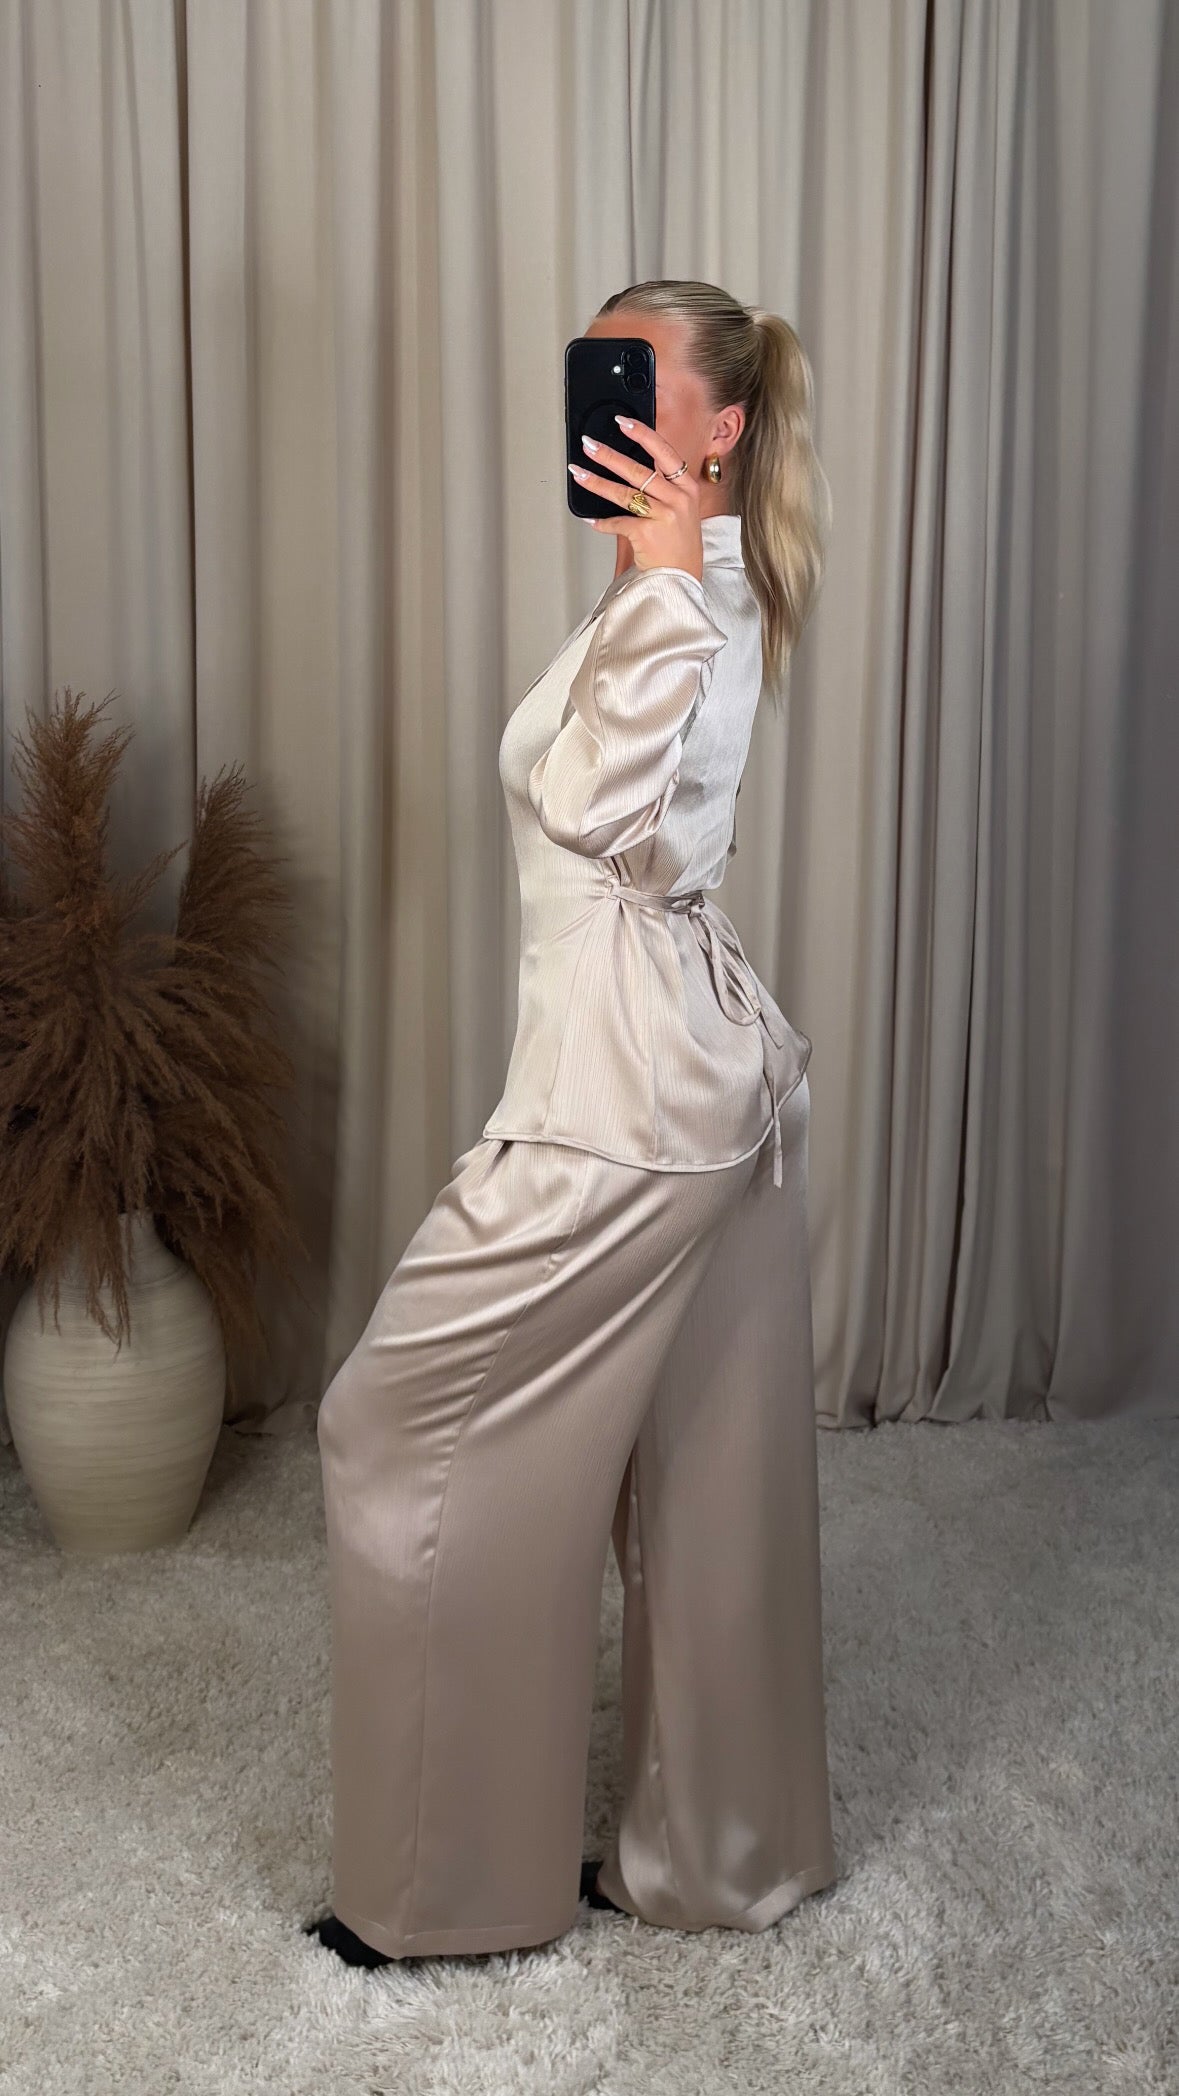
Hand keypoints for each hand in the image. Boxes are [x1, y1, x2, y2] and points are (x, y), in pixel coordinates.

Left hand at [568, 416, 703, 582]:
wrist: (681, 581)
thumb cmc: (679, 546)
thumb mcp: (682, 511)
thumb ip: (664, 488)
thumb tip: (631, 467)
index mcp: (687, 488)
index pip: (664, 452)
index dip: (642, 434)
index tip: (622, 422)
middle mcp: (678, 499)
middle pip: (638, 470)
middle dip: (609, 455)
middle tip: (589, 445)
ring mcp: (664, 517)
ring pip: (624, 493)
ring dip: (596, 482)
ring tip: (579, 473)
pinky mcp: (648, 535)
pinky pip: (618, 523)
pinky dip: (602, 522)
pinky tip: (590, 520)